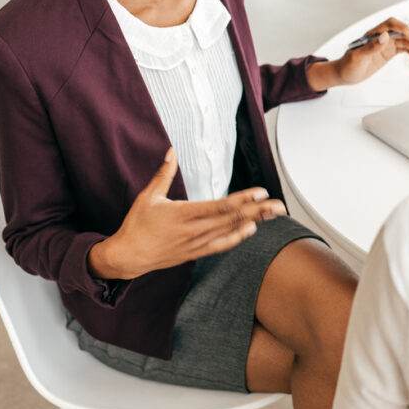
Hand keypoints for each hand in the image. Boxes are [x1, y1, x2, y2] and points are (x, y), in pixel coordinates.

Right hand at [88, 149, 286, 279]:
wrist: (127, 257)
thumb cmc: (137, 225)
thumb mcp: (148, 196)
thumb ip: (164, 173)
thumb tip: (172, 151)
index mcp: (184, 214)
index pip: (221, 206)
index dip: (243, 199)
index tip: (261, 192)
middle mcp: (194, 230)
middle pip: (233, 219)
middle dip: (259, 211)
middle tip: (280, 205)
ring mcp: (196, 243)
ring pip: (231, 232)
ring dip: (254, 222)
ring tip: (273, 214)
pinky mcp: (195, 252)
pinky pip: (221, 245)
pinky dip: (237, 237)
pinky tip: (251, 229)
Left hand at [307, 17, 408, 89]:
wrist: (344, 74)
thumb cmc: (347, 65)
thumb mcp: (358, 57)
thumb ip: (372, 46)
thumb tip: (385, 36)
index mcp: (373, 34)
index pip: (391, 25)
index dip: (403, 28)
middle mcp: (381, 37)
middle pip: (402, 32)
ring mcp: (385, 44)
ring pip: (405, 42)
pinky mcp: (387, 52)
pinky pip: (403, 49)